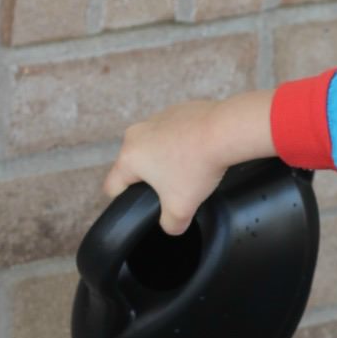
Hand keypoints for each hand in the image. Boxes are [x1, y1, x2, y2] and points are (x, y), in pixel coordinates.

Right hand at [101, 100, 225, 235]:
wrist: (224, 132)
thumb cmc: (197, 166)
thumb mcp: (181, 209)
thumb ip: (170, 225)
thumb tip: (171, 226)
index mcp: (128, 157)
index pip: (112, 186)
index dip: (124, 201)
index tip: (140, 205)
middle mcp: (136, 134)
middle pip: (134, 166)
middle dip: (151, 180)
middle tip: (172, 189)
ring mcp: (155, 119)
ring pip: (153, 148)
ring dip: (166, 159)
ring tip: (189, 169)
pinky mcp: (174, 111)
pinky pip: (171, 134)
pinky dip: (181, 143)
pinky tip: (197, 152)